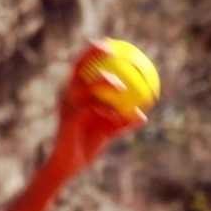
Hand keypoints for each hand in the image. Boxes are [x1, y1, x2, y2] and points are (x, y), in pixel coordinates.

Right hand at [47, 41, 147, 179]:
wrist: (68, 167)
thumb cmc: (86, 147)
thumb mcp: (108, 133)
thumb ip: (123, 122)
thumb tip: (143, 114)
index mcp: (75, 95)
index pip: (81, 67)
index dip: (92, 53)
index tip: (109, 43)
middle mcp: (68, 96)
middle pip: (77, 68)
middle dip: (91, 54)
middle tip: (110, 48)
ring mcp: (67, 106)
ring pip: (84, 86)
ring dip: (103, 82)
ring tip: (121, 85)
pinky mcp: (69, 120)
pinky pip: (90, 109)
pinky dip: (105, 110)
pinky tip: (117, 115)